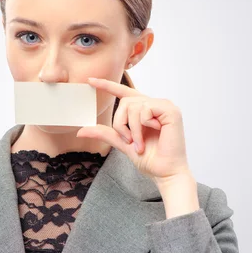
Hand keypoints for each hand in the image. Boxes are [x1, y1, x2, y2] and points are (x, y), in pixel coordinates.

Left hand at [77, 77, 192, 184]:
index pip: (123, 92)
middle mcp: (153, 104)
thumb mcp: (122, 143)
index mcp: (143, 110)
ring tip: (140, 143)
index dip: (107, 85)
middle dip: (120, 124)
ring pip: (133, 106)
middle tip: (129, 141)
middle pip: (124, 102)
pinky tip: (155, 132)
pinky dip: (143, 125)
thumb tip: (81, 131)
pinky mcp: (170, 110)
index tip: (90, 80)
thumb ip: (105, 133)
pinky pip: (145, 109)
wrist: (165, 172)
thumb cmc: (149, 159)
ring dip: (132, 129)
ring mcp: (163, 106)